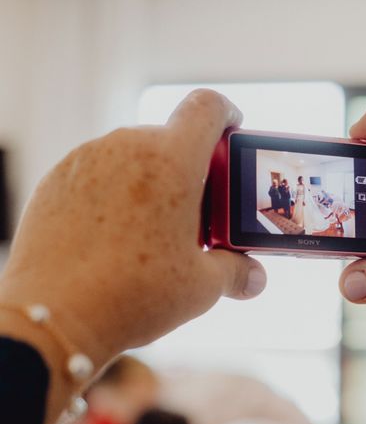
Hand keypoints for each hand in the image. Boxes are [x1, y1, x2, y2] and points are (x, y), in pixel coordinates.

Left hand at [0, 89, 266, 366]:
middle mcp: (129, 146)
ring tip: (153, 226)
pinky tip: (115, 233)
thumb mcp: (201, 286)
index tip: (232, 129)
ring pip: (134, 154)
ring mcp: (88, 158)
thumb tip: (254, 277)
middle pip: (172, 136)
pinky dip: (116, 190)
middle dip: (190, 164)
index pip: (208, 107)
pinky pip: (100, 170)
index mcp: (173, 160)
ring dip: (152, 178)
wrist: (53, 315)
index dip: (226, 113)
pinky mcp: (58, 178)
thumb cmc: (133, 294)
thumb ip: (236, 272)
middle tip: (197, 207)